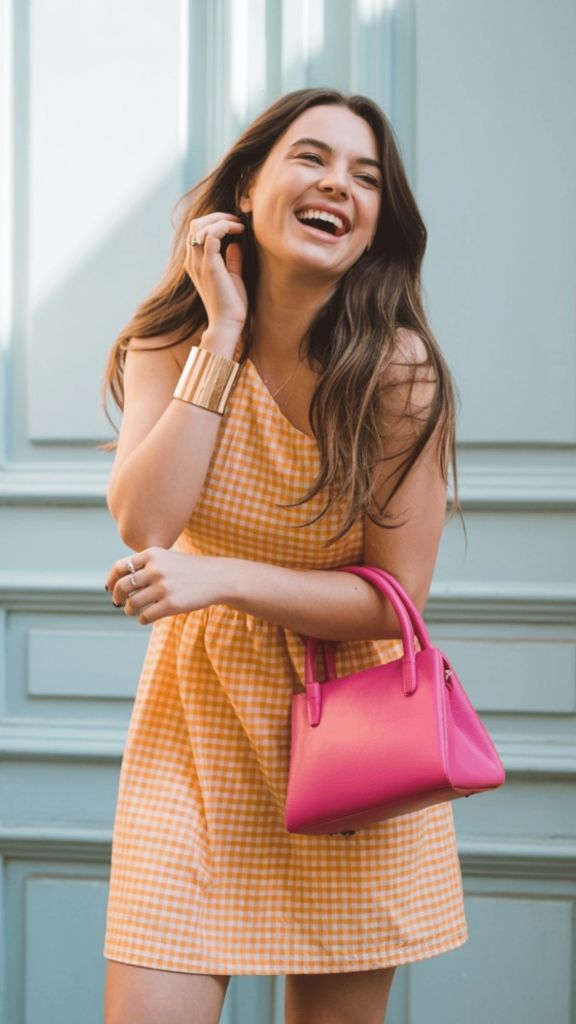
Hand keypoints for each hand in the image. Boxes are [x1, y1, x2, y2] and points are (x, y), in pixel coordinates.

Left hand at [105, 548, 228, 624]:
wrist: (217, 578)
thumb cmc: (188, 569)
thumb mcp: (166, 558)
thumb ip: (145, 565)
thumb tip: (118, 582)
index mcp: (152, 555)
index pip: (120, 567)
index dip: (111, 580)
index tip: (111, 588)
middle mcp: (155, 569)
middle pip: (122, 586)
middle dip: (117, 597)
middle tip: (119, 602)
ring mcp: (163, 587)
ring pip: (132, 604)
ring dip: (129, 610)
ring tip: (133, 611)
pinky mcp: (171, 605)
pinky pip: (145, 617)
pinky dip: (142, 619)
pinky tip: (146, 618)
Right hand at [185, 212, 247, 334]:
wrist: (227, 325)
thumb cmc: (231, 305)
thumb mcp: (233, 277)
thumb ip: (232, 260)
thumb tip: (235, 243)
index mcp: (195, 263)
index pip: (197, 231)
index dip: (215, 222)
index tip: (236, 225)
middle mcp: (193, 261)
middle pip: (195, 224)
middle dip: (217, 216)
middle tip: (237, 220)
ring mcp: (199, 263)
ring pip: (200, 226)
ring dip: (221, 219)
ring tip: (239, 225)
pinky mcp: (209, 267)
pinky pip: (211, 235)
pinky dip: (224, 227)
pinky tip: (238, 231)